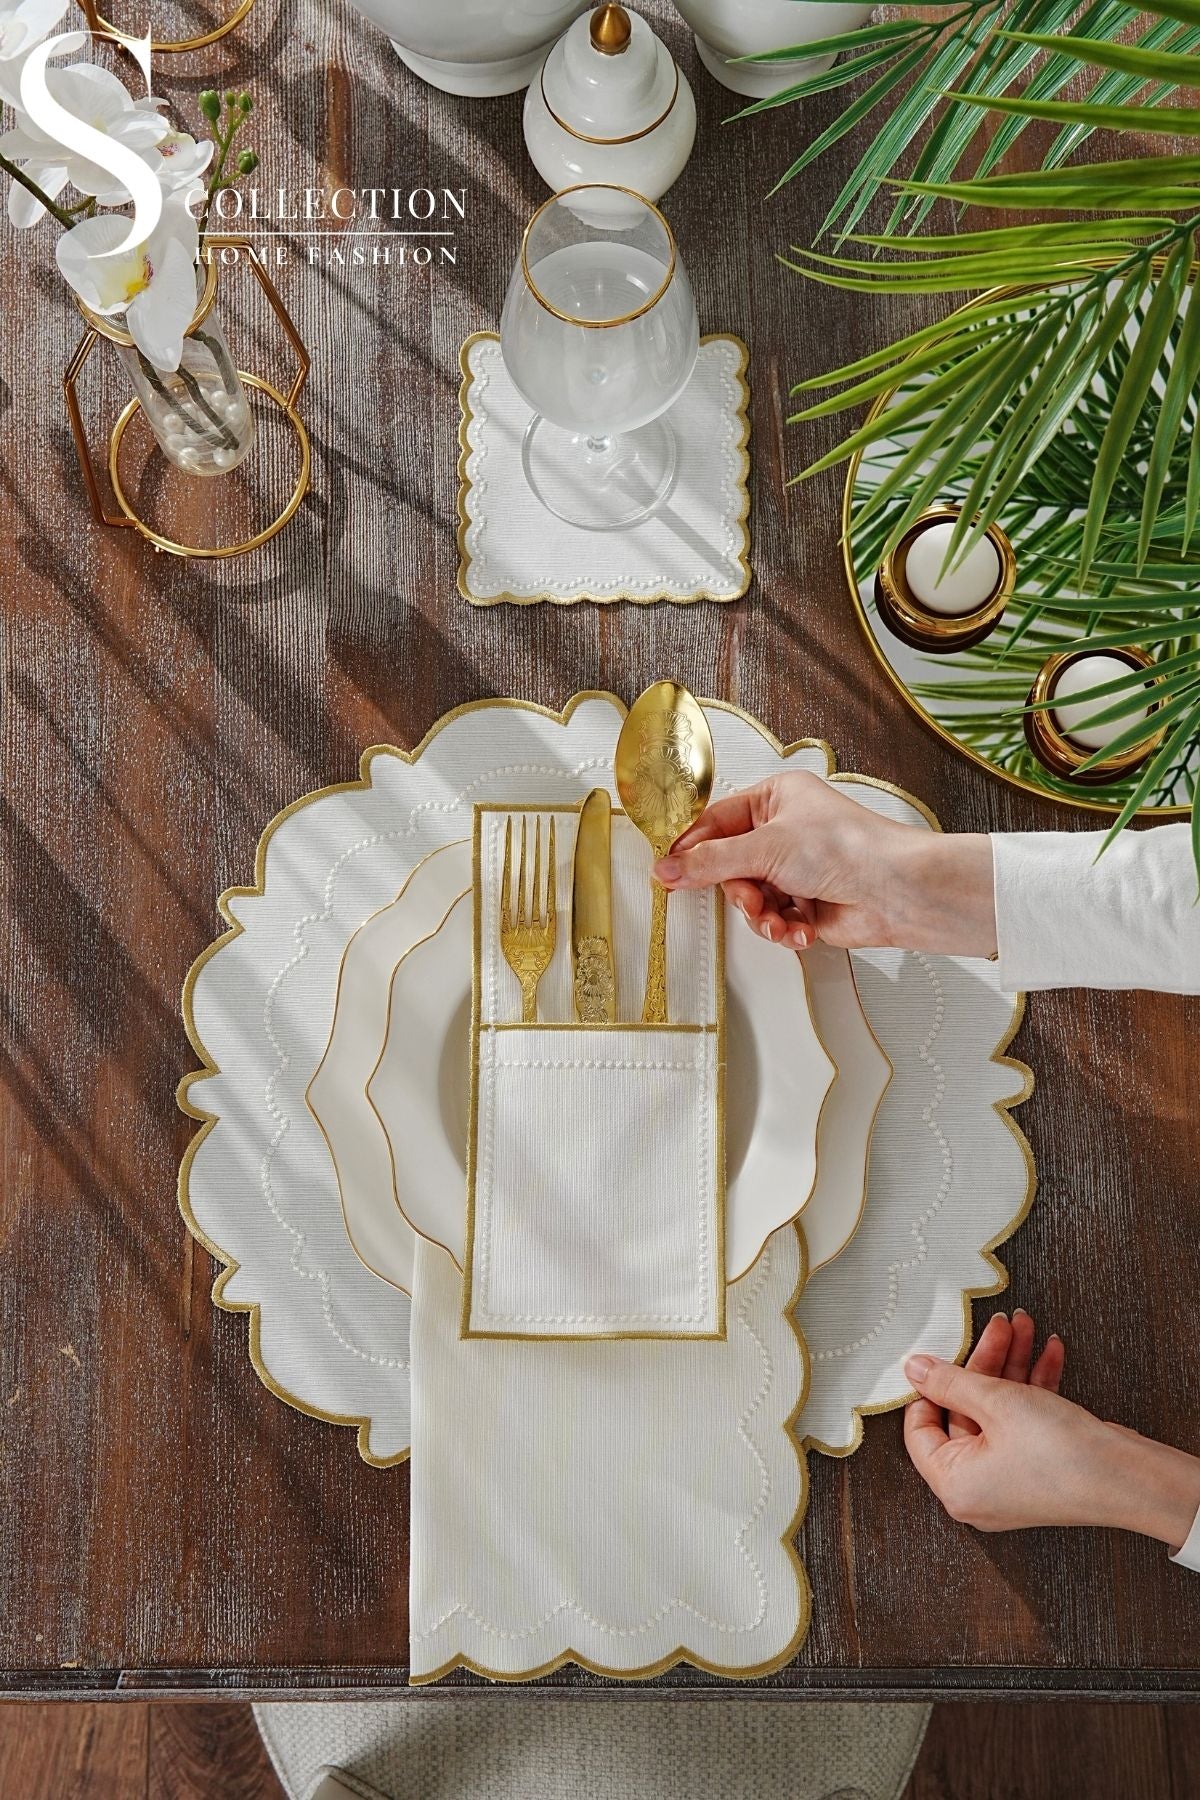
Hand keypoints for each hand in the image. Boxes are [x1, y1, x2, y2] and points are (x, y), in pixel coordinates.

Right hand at [653, 771, 997, 957]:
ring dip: (763, 915)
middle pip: (730, 866)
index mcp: (776, 799)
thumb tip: (667, 869)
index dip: (693, 849)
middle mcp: (785, 831)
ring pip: (750, 899)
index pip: (716, 822)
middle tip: (749, 898)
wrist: (896, 892)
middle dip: (740, 891)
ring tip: (780, 919)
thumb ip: (711, 862)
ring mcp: (796, 869)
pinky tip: (800, 929)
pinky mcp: (807, 903)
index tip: (670, 871)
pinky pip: (773, 919)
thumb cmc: (849, 849)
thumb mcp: (766, 848)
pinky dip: (783, 929)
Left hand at [904, 1311, 1199, 1549]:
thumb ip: (949, 1381)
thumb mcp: (995, 1402)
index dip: (929, 1386)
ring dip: (1013, 1364)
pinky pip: (1024, 1422)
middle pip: (965, 1411)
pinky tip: (1051, 1351)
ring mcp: (1010, 1479)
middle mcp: (977, 1488)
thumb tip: (914, 1368)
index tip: (939, 1352)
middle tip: (1000, 1325)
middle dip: (987, 1361)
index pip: (920, 1429)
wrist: (1129, 1479)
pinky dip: (1035, 1386)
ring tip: (1026, 1325)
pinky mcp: (1039, 1467)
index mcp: (954, 1485)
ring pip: (998, 1410)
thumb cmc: (1060, 1453)